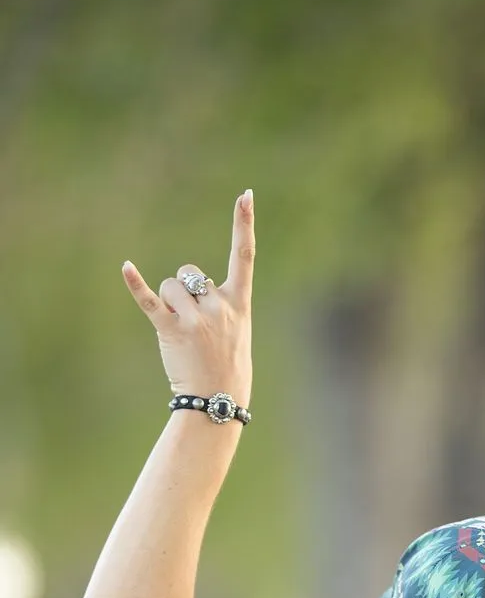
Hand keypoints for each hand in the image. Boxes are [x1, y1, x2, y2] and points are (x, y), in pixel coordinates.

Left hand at [122, 190, 254, 409]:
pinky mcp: (172, 331)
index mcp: (239, 304)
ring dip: (167, 304)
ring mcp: (196, 319)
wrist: (218, 402)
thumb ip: (221, 305)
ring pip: (170, 287)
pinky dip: (136, 285)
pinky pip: (151, 301)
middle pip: (190, 274)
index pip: (244, 256)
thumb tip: (189, 287)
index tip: (246, 195)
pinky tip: (126, 267)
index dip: (244, 224)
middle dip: (184, 291)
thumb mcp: (237, 333)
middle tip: (192, 326)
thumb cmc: (228, 370)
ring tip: (179, 335)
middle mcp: (220, 306)